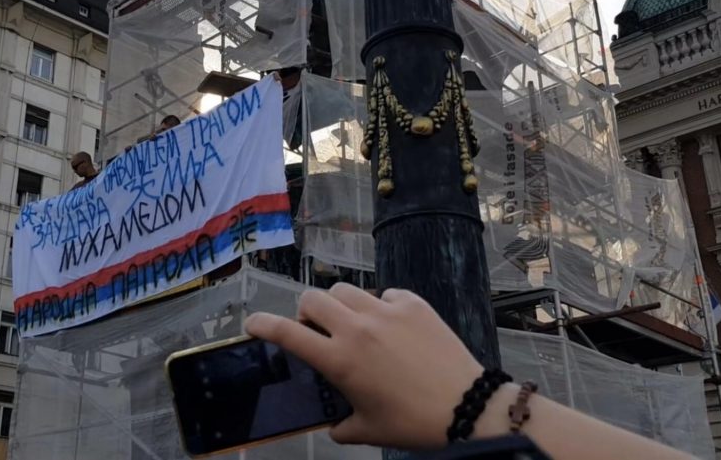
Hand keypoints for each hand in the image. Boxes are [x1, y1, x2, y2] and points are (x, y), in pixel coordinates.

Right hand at [244, 284, 481, 449]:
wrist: (468, 406)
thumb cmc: (413, 423)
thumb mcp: (368, 430)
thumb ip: (342, 426)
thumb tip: (334, 424)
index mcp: (339, 360)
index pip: (287, 333)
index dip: (263, 325)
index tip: (252, 324)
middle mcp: (357, 328)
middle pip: (311, 298)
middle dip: (305, 312)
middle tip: (316, 330)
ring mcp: (386, 311)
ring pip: (345, 289)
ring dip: (339, 305)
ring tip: (352, 323)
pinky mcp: (413, 304)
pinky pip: (384, 293)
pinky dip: (380, 306)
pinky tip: (390, 326)